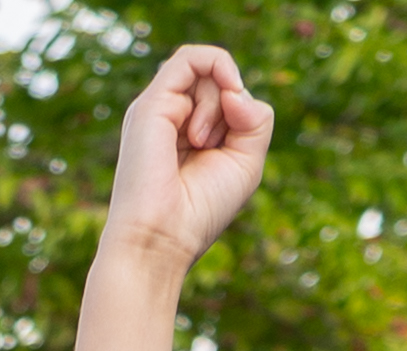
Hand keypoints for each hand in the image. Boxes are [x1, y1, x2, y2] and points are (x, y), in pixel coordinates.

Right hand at [104, 41, 271, 261]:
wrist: (162, 239)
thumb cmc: (200, 211)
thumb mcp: (246, 161)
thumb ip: (254, 119)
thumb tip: (234, 88)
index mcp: (188, 132)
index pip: (226, 97)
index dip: (241, 112)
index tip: (234, 146)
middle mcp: (170, 116)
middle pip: (217, 81)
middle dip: (230, 108)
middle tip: (211, 146)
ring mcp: (158, 108)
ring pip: (206, 70)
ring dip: (219, 101)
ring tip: (201, 141)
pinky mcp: (152, 103)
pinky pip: (191, 57)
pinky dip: (217, 66)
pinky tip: (225, 94)